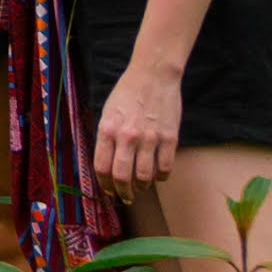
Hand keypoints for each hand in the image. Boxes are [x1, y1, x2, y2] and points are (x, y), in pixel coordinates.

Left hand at [94, 58, 184, 184]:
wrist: (153, 75)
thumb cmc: (128, 93)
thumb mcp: (107, 112)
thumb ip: (106, 138)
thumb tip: (106, 166)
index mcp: (108, 129)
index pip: (102, 167)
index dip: (104, 185)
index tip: (108, 190)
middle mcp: (127, 136)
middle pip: (122, 177)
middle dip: (122, 192)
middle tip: (125, 197)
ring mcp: (150, 138)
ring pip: (144, 177)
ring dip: (141, 187)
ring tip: (140, 187)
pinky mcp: (169, 138)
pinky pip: (165, 168)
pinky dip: (161, 177)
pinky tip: (157, 174)